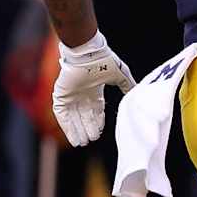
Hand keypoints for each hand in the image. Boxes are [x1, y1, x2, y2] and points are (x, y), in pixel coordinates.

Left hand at [53, 31, 135, 145]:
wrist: (87, 54)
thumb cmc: (104, 61)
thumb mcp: (120, 75)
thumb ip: (127, 85)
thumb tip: (136, 94)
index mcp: (94, 90)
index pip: (95, 110)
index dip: (98, 121)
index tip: (99, 132)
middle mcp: (81, 94)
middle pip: (84, 116)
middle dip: (88, 129)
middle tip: (90, 141)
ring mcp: (70, 95)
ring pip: (74, 118)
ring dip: (78, 131)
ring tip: (82, 143)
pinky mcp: (61, 96)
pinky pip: (63, 116)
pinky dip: (68, 127)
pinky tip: (73, 137)